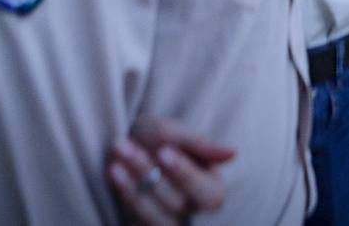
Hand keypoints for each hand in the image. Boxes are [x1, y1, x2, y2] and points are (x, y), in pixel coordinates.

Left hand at [108, 118, 234, 224]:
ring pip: (154, 218)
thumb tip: (234, 153)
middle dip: (147, 172)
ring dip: (131, 188)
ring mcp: (166, 222)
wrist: (127, 145)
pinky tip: (114, 175)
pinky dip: (125, 197)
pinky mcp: (142, 225)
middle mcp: (192, 211)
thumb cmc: (157, 137)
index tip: (163, 150)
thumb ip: (201, 144)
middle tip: (123, 145)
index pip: (208, 195)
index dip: (185, 174)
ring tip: (115, 162)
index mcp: (212, 189)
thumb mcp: (176, 132)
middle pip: (176, 204)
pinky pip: (137, 224)